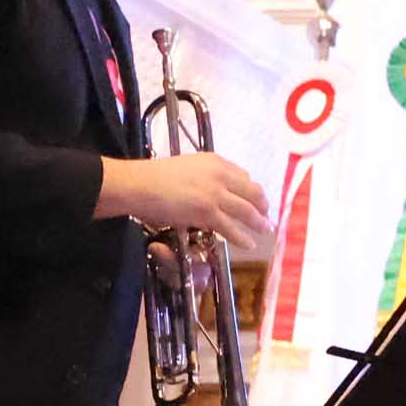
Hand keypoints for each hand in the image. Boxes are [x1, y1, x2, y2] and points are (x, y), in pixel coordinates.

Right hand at [105, 151, 272, 248]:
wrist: (139, 184)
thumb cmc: (154, 177)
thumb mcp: (186, 167)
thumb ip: (203, 176)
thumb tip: (212, 192)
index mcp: (215, 161)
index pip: (242, 175)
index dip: (250, 189)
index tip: (254, 197)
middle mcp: (220, 175)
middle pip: (252, 191)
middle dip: (262, 205)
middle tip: (266, 215)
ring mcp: (215, 194)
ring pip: (246, 210)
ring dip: (259, 222)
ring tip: (265, 230)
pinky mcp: (207, 212)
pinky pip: (231, 227)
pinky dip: (242, 237)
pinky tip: (249, 244)